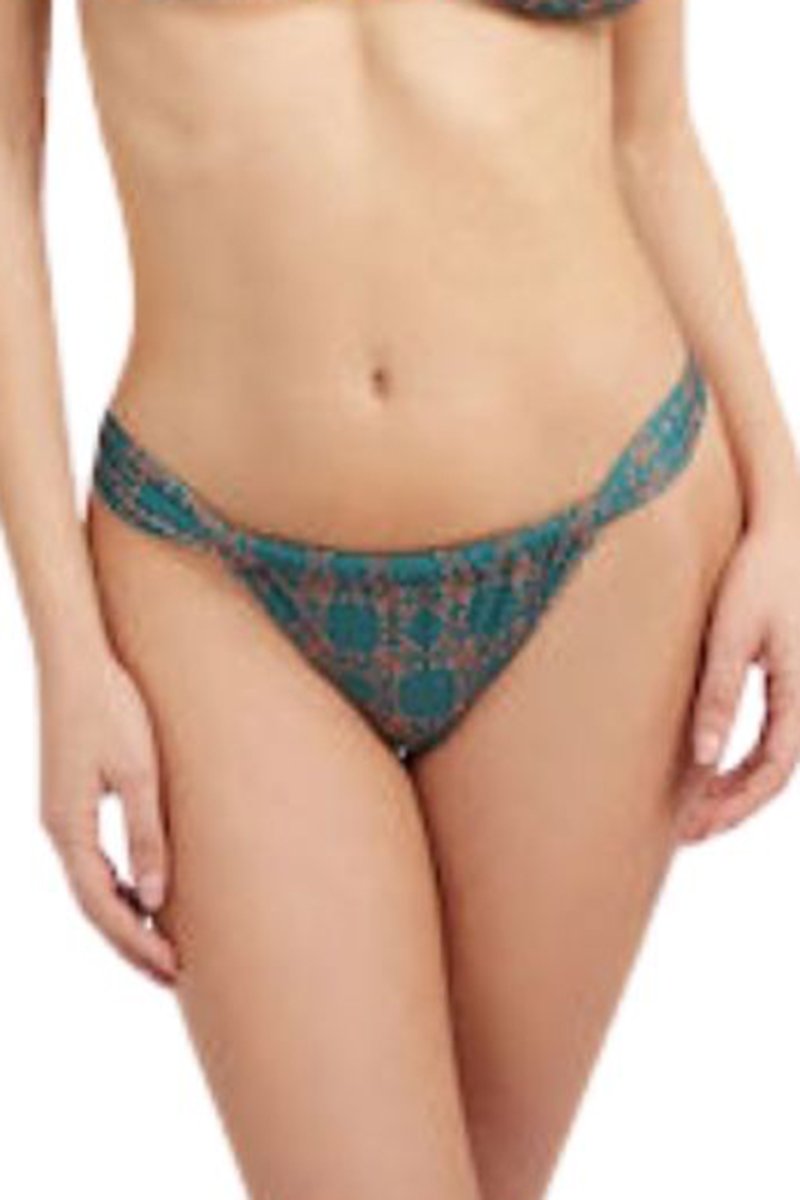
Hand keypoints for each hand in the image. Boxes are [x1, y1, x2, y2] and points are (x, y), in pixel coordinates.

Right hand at [38, 647, 177, 983]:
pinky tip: (145, 891)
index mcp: (68, 828)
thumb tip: (155, 901)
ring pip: (91, 884)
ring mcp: (59, 813)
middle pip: (94, 904)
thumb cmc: (111, 708)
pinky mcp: (69, 797)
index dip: (138, 943)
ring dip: (124, 917)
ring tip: (163, 944)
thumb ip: (146, 836)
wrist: (76, 658)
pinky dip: (117, 885)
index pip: (103, 907)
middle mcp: (57, 828)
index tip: (174, 970)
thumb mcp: (138, 773)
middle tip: (174, 974)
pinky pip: (91, 859)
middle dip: (131, 943)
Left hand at [678, 518, 799, 841]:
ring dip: (734, 790)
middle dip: (731, 808)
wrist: (787, 534)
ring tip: (692, 814)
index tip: (697, 825)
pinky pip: (768, 738)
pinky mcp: (786, 682)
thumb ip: (719, 693)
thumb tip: (704, 755)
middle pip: (772, 774)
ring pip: (772, 760)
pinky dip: (739, 762)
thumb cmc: (759, 577)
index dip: (735, 804)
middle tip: (685, 833)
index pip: (772, 770)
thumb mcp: (732, 635)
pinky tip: (707, 771)